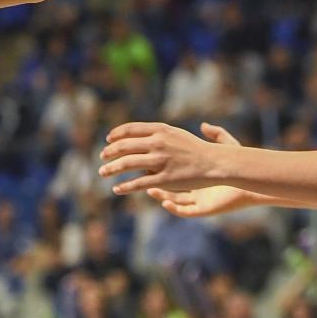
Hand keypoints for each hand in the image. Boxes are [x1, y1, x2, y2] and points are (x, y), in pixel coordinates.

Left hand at [99, 121, 229, 193]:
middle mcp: (158, 143)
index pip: (130, 129)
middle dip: (109, 152)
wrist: (214, 162)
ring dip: (111, 168)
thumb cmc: (195, 148)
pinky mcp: (164, 178)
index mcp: (160, 130)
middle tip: (102, 157)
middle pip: (124, 146)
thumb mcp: (175, 133)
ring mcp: (160, 161)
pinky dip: (125, 186)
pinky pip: (139, 183)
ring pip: (127, 164)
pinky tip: (117, 189)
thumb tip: (137, 133)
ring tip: (103, 173)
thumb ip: (157, 132)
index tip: (108, 140)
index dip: (116, 135)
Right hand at [145, 122, 253, 215]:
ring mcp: (199, 202)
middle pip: (170, 188)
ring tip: (149, 189)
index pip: (176, 172)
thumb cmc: (240, 166)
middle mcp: (197, 191)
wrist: (252, 184)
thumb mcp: (228, 146)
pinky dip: (174, 208)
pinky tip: (165, 202)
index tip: (151, 158)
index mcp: (199, 177)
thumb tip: (204, 125)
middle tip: (142, 174)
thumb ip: (217, 135)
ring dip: (161, 196)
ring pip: (174, 200)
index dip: (162, 167)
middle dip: (155, 182)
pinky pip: (185, 211)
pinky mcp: (204, 210)